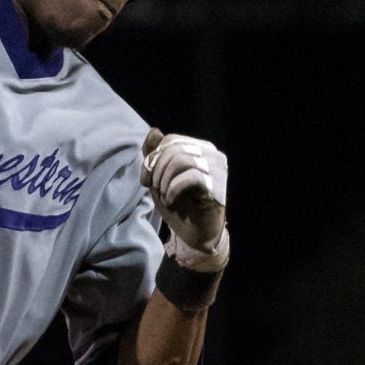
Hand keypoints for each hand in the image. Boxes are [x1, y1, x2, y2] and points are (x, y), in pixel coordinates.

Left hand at [143, 132, 228, 269]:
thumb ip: (155, 154)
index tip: (146, 180)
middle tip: (154, 189)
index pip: (170, 140)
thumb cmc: (179, 203)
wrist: (194, 233)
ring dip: (164, 181)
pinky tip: (172, 201)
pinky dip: (173, 190)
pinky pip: (190, 177)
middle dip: (156, 170)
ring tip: (165, 195)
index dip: (152, 158)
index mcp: (200, 148)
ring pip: (181, 160)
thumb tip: (154, 131)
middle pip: (174, 148)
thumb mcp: (159, 177)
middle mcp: (213, 155)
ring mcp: (218, 170)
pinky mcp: (218, 186)